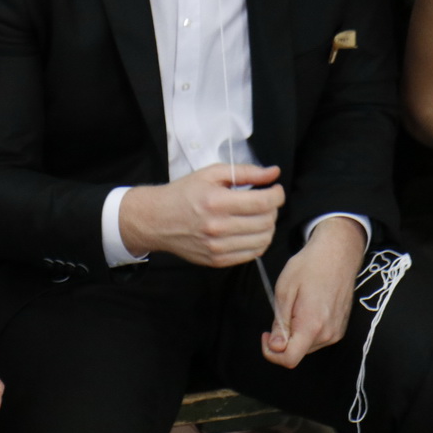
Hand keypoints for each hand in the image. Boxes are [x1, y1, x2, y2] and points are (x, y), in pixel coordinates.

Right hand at [121, 163, 283, 266]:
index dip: (277, 195)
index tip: (275, 190)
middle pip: (266, 221)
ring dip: (268, 226)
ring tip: (258, 216)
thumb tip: (273, 173)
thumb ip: (244, 172)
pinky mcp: (217, 260)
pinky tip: (249, 231)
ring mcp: (217, 246)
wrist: (156, 219)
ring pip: (264, 240)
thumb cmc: (182, 194)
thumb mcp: (210, 174)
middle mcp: (217, 227)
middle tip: (264, 202)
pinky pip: (252, 254)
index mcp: (216, 202)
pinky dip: (258, 242)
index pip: (263, 202)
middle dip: (272, 209)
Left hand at [261, 217, 364, 368]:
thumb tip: (275, 347)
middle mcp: (328, 334)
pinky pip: (317, 339)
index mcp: (312, 326)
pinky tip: (305, 309)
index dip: (271, 353)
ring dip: (294, 335)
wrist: (337, 255)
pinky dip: (305, 330)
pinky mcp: (340, 328)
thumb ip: (280, 323)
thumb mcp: (284, 291)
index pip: (289, 359)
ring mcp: (336, 332)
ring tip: (294, 308)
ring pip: (306, 347)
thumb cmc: (308, 267)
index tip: (264, 334)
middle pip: (297, 353)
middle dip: (281, 341)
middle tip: (278, 314)